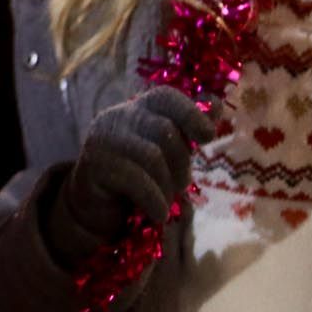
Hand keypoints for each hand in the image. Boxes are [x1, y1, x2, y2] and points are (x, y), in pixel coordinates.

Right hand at [46, 87, 212, 270]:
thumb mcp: (166, 150)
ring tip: (166, 200)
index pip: (166, 97)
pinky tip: (158, 214)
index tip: (207, 137)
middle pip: (165, 131)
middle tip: (180, 186)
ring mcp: (103, 139)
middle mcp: (118, 117)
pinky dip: (154, 201)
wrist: (95, 206)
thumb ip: (187, 129)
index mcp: (138, 109)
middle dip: (181, 164)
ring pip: (152, 156)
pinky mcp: (93, 165)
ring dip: (167, 186)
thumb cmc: (138, 175)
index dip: (191, 113)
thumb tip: (217, 104)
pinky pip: (136, 180)